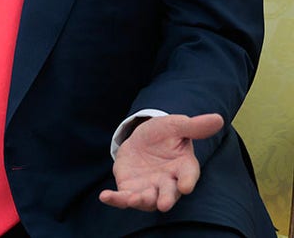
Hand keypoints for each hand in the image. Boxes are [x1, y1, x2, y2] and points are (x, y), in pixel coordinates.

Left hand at [99, 113, 223, 212]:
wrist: (142, 139)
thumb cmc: (164, 134)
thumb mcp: (176, 125)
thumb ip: (194, 126)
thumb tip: (218, 118)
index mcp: (183, 167)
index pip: (188, 175)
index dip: (187, 181)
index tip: (186, 187)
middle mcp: (167, 182)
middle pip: (168, 194)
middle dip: (166, 199)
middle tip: (163, 204)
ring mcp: (148, 188)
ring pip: (146, 200)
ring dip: (140, 201)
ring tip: (131, 199)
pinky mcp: (130, 188)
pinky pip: (122, 197)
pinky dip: (115, 199)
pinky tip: (104, 196)